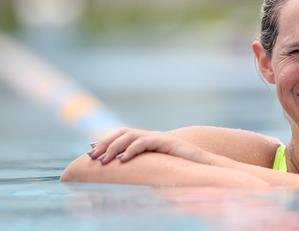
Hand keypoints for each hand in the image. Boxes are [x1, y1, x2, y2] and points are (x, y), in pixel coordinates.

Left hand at [88, 128, 206, 164]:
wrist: (203, 163)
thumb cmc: (181, 166)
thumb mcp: (157, 164)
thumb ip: (142, 163)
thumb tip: (123, 171)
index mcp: (147, 139)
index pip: (122, 134)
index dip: (105, 140)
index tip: (90, 152)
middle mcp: (151, 135)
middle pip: (122, 132)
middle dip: (105, 143)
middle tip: (92, 156)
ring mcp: (158, 137)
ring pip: (130, 135)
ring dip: (114, 147)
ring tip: (104, 160)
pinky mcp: (166, 142)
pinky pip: (145, 142)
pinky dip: (131, 149)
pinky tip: (123, 159)